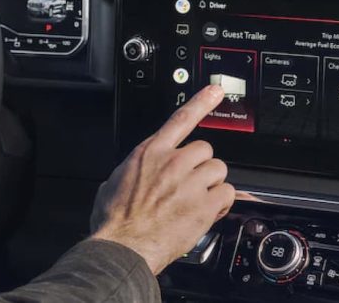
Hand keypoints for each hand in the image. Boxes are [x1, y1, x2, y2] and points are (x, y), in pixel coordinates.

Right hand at [91, 85, 235, 274]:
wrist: (122, 247)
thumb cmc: (114, 222)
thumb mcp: (112, 184)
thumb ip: (130, 173)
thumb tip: (129, 177)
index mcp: (150, 153)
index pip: (181, 119)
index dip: (201, 102)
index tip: (216, 91)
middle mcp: (172, 162)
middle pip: (205, 149)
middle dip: (200, 166)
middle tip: (190, 184)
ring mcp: (190, 182)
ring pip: (218, 170)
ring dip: (211, 185)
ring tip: (195, 201)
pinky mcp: (203, 204)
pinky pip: (226, 194)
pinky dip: (220, 204)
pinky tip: (206, 212)